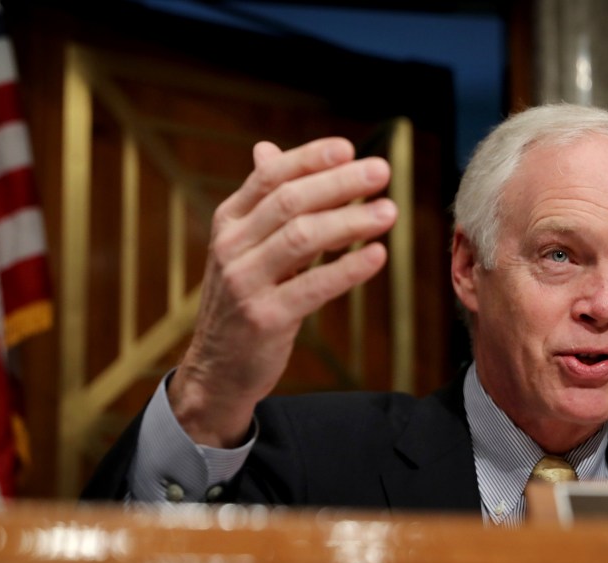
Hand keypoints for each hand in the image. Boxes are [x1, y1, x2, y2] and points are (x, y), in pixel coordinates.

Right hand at [167, 137, 396, 447]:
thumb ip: (262, 202)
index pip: (270, 177)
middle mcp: (232, 246)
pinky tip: (377, 256)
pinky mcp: (265, 318)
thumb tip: (267, 148)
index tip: (349, 148)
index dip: (310, 158)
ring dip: (351, 222)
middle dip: (339, 183)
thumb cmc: (242, 300)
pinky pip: (313, 287)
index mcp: (229, 222)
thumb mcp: (243, 247)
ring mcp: (245, 283)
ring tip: (389, 212)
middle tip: (381, 171)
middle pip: (290, 202)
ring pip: (302, 239)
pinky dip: (348, 269)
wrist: (218, 369)